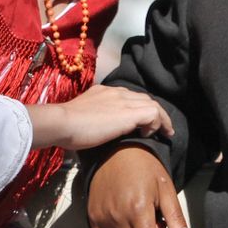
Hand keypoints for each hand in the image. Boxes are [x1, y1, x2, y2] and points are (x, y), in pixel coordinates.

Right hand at [27, 85, 172, 151]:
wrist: (62, 122)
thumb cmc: (66, 126)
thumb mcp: (82, 116)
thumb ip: (93, 117)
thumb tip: (95, 129)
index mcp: (105, 92)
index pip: (130, 96)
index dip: (140, 109)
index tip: (143, 123)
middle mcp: (117, 92)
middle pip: (145, 98)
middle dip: (156, 113)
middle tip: (162, 128)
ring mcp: (123, 101)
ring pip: (153, 104)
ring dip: (162, 119)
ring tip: (166, 133)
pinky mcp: (129, 113)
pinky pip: (153, 114)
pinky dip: (156, 124)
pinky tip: (148, 135)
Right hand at [86, 146, 190, 227]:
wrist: (114, 151)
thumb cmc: (143, 167)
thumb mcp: (165, 187)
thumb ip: (174, 216)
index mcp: (139, 210)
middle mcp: (118, 216)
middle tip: (151, 218)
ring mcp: (103, 218)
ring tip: (134, 216)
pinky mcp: (92, 217)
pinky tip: (121, 224)